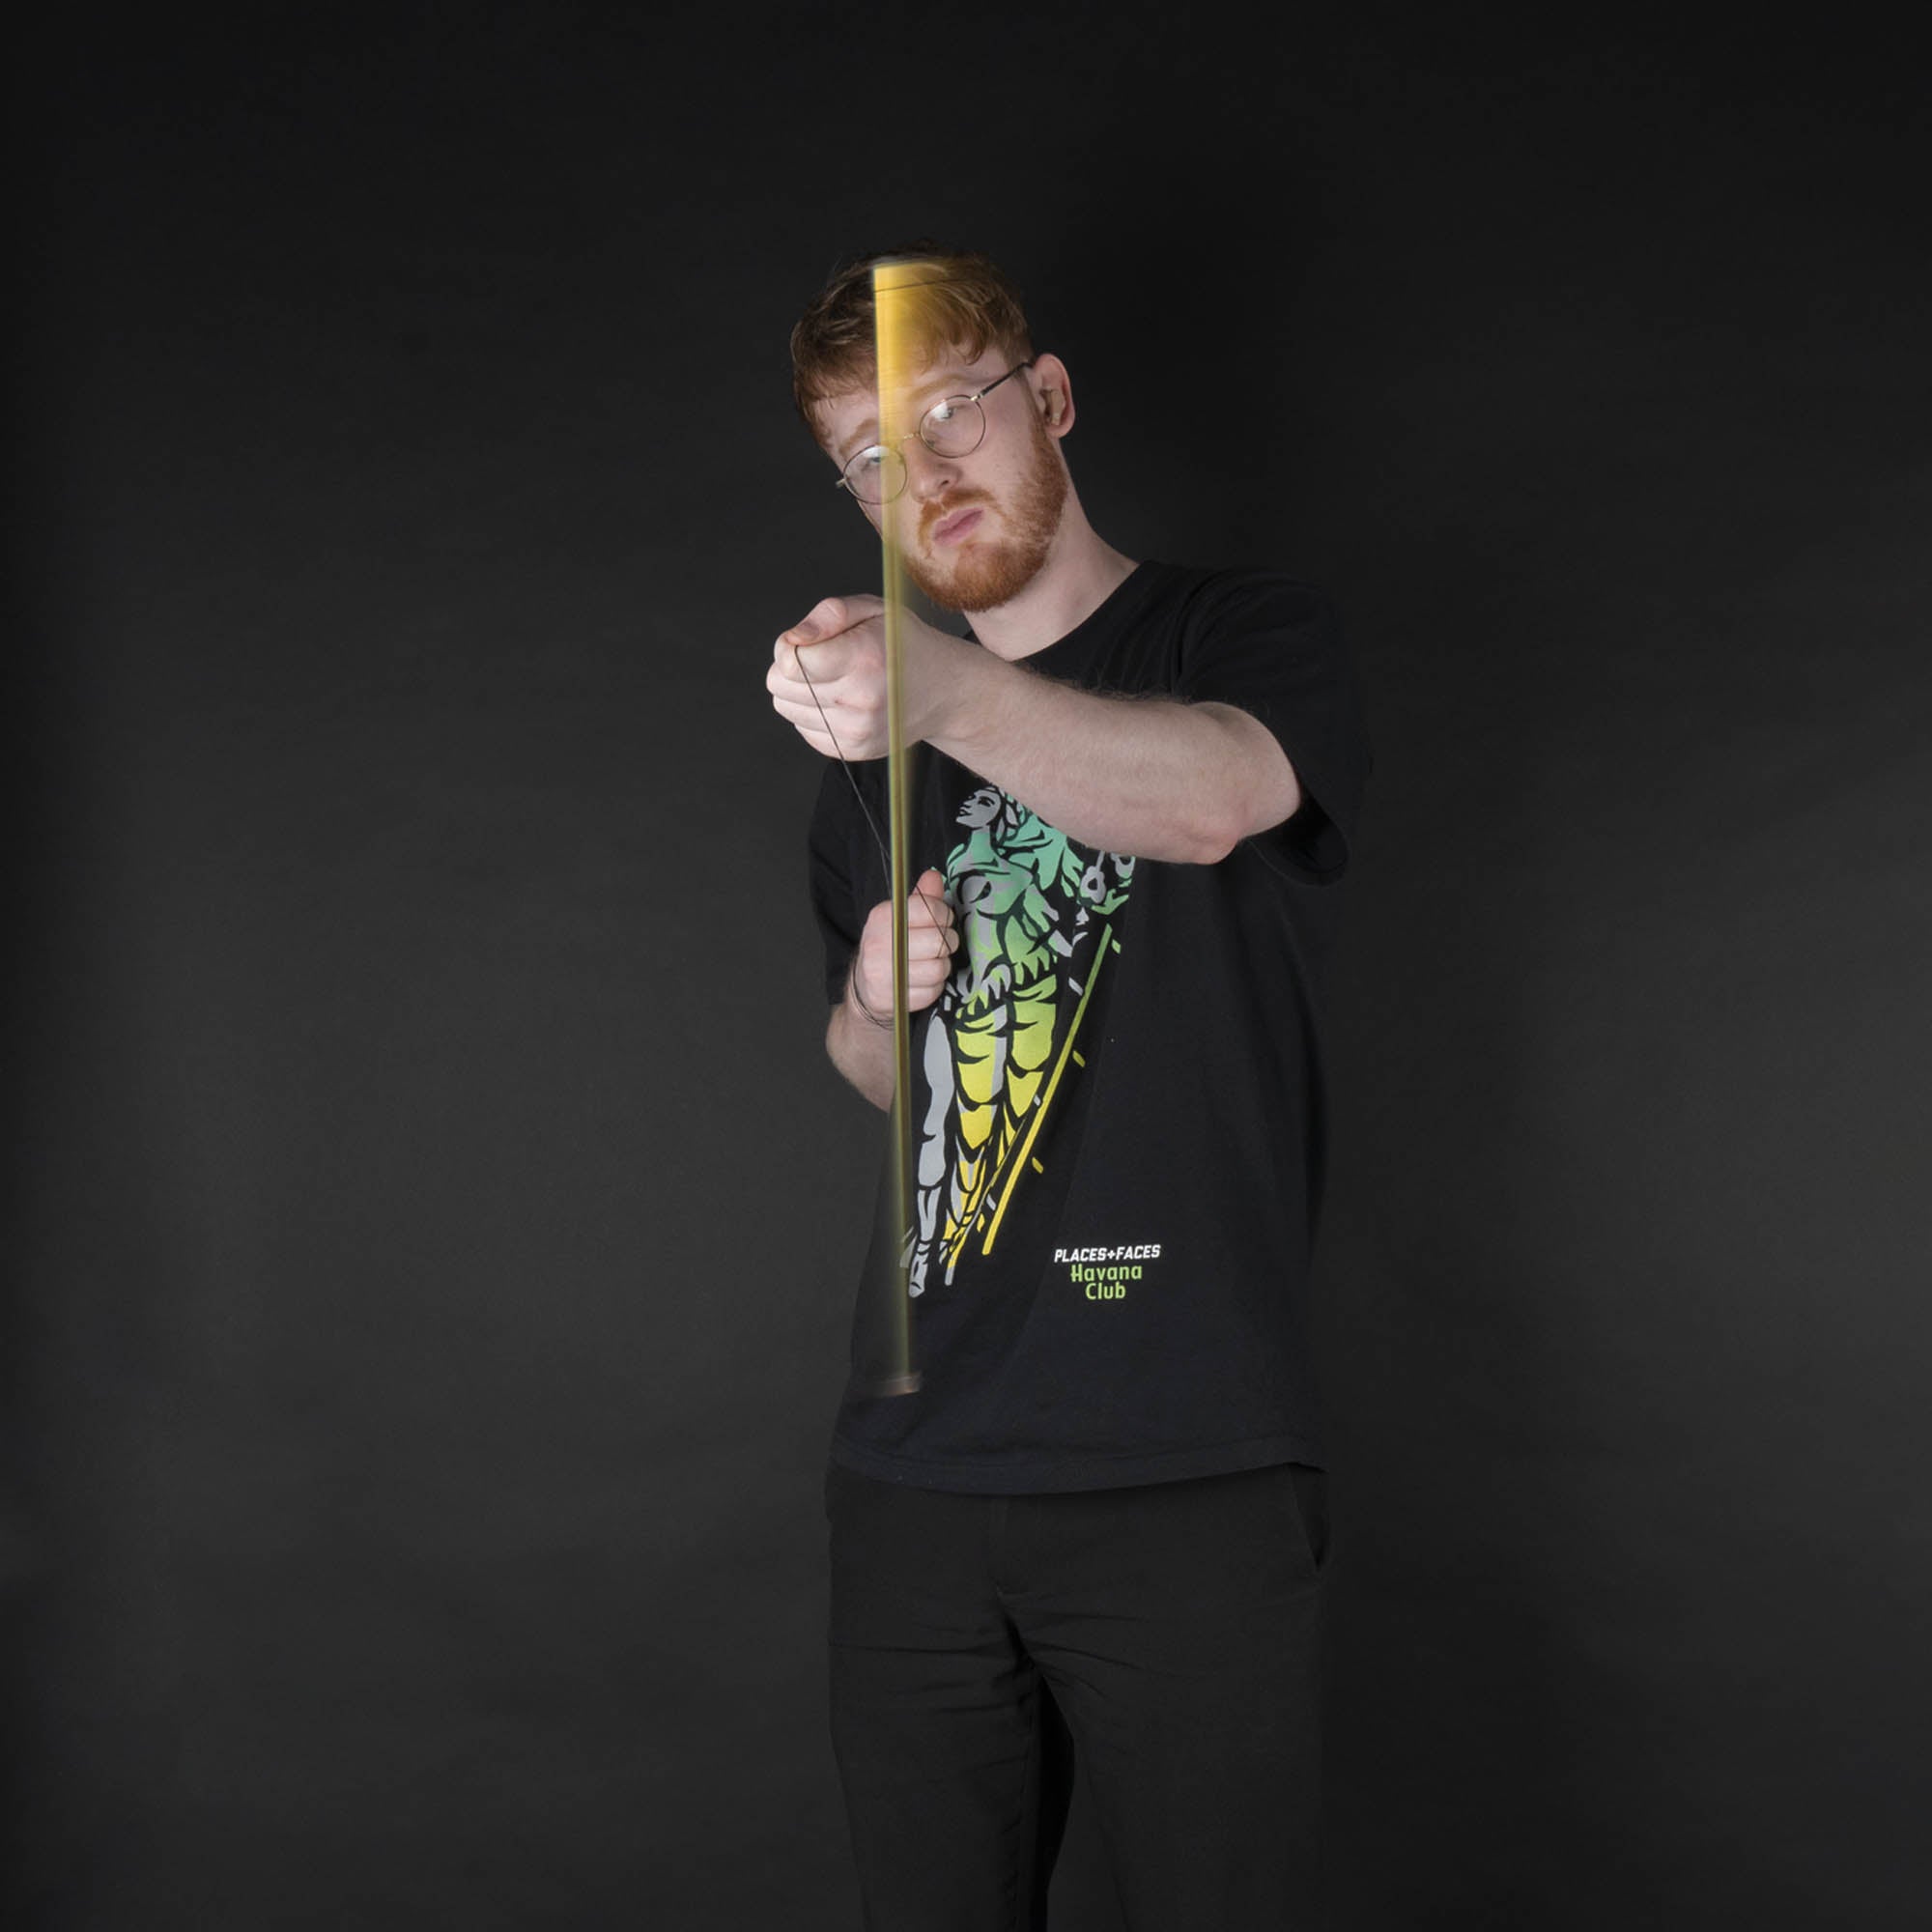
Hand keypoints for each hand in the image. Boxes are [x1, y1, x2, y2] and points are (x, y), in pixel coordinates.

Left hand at [766, 595, 954, 759]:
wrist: (942, 690)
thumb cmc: (905, 645)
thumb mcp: (874, 610)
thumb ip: (829, 614)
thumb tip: (794, 638)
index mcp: (864, 659)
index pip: (791, 663)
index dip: (788, 646)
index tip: (807, 641)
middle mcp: (860, 699)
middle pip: (779, 685)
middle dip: (792, 667)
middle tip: (825, 659)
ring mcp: (856, 731)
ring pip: (785, 707)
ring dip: (801, 691)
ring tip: (836, 679)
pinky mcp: (851, 749)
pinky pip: (802, 728)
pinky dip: (814, 712)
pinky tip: (842, 700)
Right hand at [849, 869, 957, 1023]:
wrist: (866, 987)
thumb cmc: (890, 946)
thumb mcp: (900, 917)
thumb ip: (921, 897)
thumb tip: (934, 876)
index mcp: (882, 917)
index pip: (928, 909)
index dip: (944, 915)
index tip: (943, 920)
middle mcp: (879, 943)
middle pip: (938, 941)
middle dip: (948, 942)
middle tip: (943, 943)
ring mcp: (884, 973)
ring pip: (938, 968)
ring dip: (943, 966)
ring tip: (933, 962)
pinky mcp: (894, 998)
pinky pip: (932, 991)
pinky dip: (935, 986)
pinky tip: (924, 980)